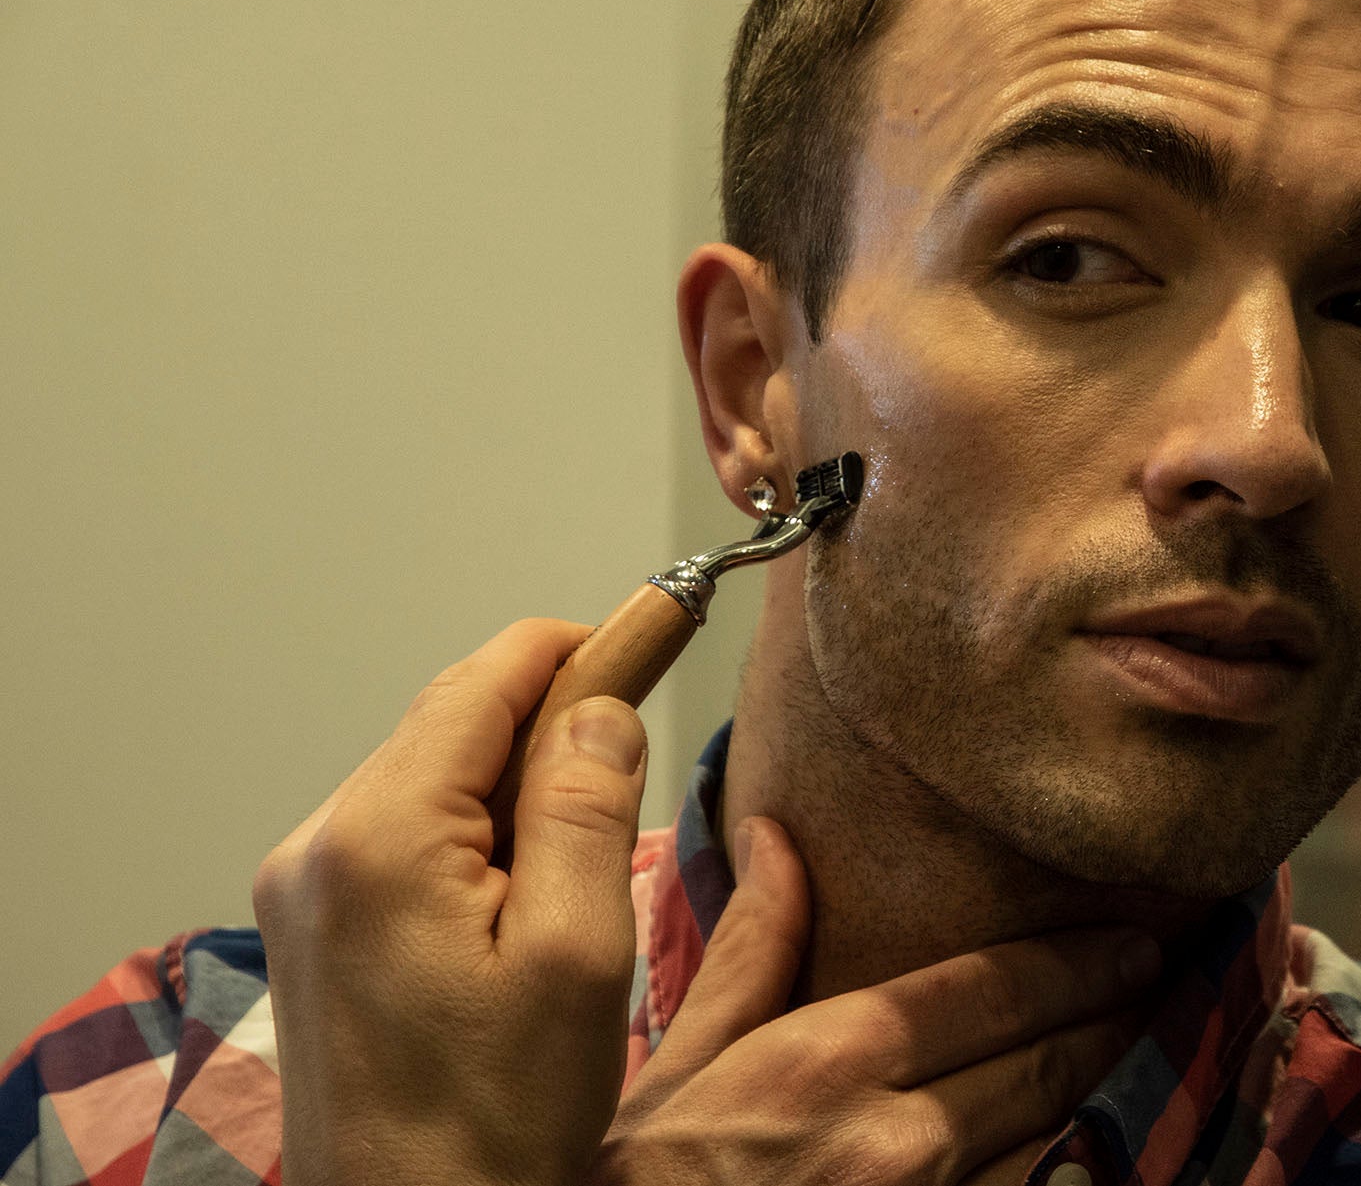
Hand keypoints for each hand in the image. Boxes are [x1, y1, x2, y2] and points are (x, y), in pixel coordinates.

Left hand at [254, 618, 650, 1185]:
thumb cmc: (490, 1126)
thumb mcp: (577, 956)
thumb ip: (587, 810)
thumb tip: (599, 707)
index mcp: (381, 837)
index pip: (485, 679)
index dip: (580, 647)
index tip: (658, 631)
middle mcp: (320, 848)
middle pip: (452, 720)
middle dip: (552, 717)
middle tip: (641, 749)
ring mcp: (305, 892)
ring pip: (431, 777)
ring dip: (516, 784)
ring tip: (587, 861)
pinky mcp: (312, 933)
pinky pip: (405, 836)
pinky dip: (476, 833)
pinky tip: (526, 897)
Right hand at [589, 815, 1161, 1185]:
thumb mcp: (678, 1064)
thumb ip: (751, 952)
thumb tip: (782, 834)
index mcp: (830, 1063)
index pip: (989, 989)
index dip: (1074, 961)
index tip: (1132, 937)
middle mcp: (896, 1139)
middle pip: (1043, 1061)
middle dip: (1110, 1015)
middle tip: (1160, 975)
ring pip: (1054, 1141)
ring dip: (1103, 1093)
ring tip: (1145, 1049)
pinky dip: (1067, 1172)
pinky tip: (1091, 1146)